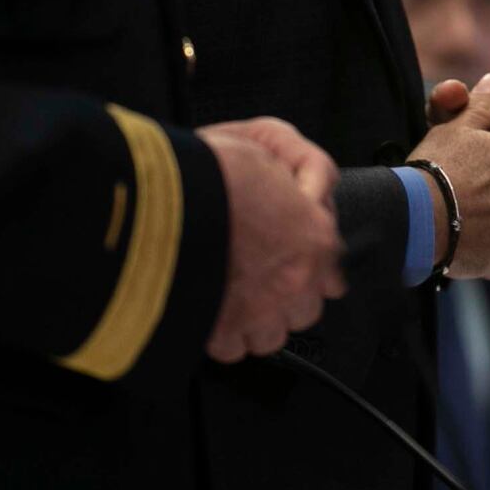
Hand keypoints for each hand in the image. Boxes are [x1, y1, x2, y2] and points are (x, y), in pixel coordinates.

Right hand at [199, 119, 346, 362]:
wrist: (155, 201)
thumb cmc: (208, 168)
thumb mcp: (269, 142)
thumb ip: (307, 171)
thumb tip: (319, 194)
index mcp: (315, 236)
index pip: (334, 273)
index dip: (311, 264)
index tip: (295, 261)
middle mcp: (294, 281)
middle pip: (304, 310)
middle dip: (285, 296)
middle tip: (259, 275)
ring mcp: (258, 312)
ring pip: (270, 335)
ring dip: (255, 318)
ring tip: (231, 293)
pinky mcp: (219, 333)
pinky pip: (231, 348)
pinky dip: (221, 332)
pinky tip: (209, 306)